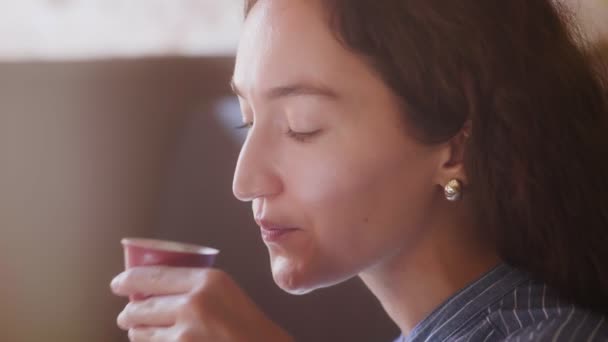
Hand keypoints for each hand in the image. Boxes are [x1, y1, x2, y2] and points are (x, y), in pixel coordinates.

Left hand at [111, 267, 292, 341]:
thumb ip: (194, 284)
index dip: (127, 279)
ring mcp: (185, 333)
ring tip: (140, 330)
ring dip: (136, 332)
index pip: (152, 275)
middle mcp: (194, 303)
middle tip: (127, 313)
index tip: (118, 283)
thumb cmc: (247, 325)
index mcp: (207, 280)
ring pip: (140, 332)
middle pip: (139, 306)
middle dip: (128, 312)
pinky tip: (161, 341)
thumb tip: (153, 285)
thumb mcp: (225, 291)